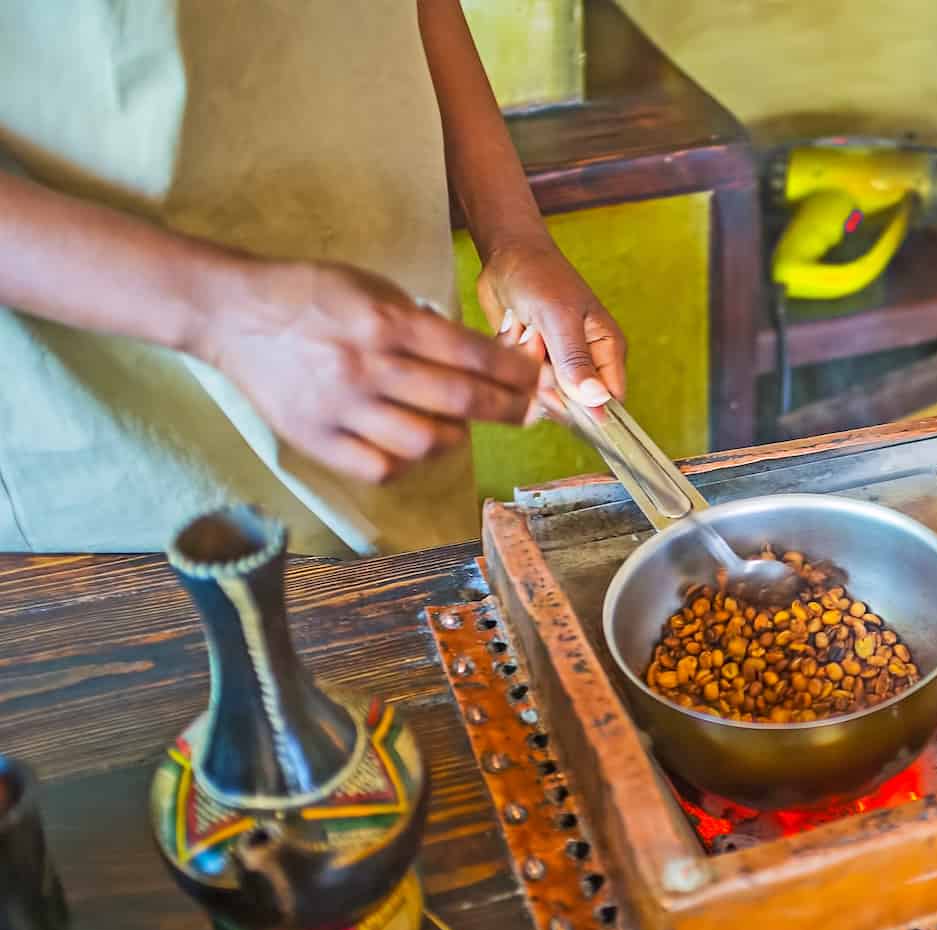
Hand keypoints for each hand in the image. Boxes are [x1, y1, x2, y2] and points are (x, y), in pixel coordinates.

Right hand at [198, 260, 541, 483]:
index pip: (472, 354)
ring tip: (461, 427)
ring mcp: (341, 407)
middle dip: (507, 409)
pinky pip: (380, 468)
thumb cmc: (311, 296)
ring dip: (457, 438)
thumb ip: (423, 322)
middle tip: (527, 413)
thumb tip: (480, 355)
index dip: (516, 373)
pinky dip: (408, 463)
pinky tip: (414, 448)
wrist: (232, 313)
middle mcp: (368, 366)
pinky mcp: (317, 439)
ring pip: (425, 443)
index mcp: (386, 322)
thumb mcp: (372, 288)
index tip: (538, 382)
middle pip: (460, 401)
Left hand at [475, 236, 626, 422]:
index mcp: (607, 350)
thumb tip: (599, 400)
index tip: (557, 382)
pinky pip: (519, 381)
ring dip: (524, 365)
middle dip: (545, 380)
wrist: (506, 255)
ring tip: (525, 329)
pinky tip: (515, 331)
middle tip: (536, 340)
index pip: (608, 400)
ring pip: (541, 394)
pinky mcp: (532, 363)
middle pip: (570, 403)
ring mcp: (558, 365)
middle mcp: (586, 362)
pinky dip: (511, 359)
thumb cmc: (541, 276)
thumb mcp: (559, 317)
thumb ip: (576, 360)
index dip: (584, 405)